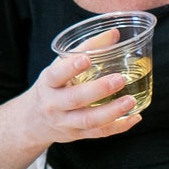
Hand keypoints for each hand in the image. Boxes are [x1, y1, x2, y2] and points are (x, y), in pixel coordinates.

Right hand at [23, 46, 140, 148]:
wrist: (33, 121)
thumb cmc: (53, 87)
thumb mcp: (59, 67)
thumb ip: (85, 49)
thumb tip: (114, 34)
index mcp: (48, 83)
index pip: (56, 75)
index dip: (70, 67)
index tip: (86, 58)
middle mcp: (54, 104)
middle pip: (75, 99)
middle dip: (98, 90)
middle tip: (120, 79)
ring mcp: (66, 122)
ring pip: (89, 120)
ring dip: (112, 111)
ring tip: (131, 100)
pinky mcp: (78, 135)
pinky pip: (99, 133)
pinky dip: (119, 126)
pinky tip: (135, 117)